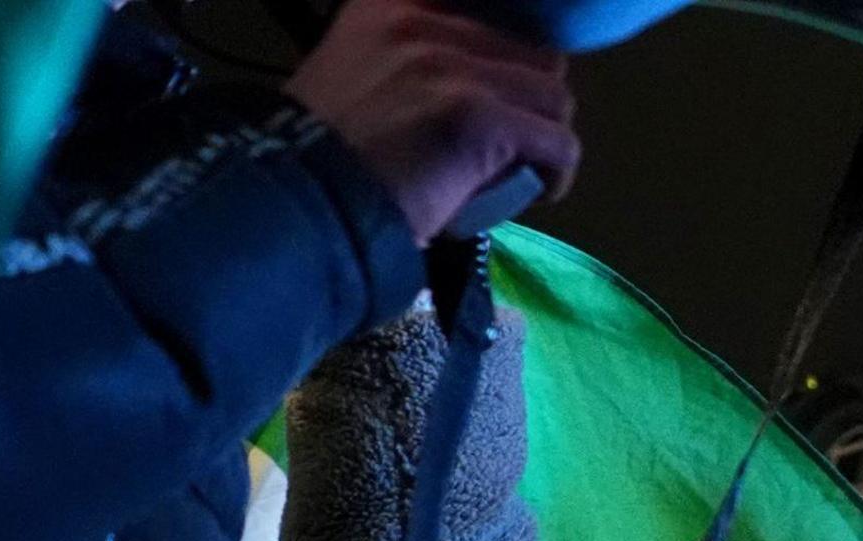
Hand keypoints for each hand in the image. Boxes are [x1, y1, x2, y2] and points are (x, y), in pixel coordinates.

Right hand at [286, 0, 583, 246]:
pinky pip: (558, 144)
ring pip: (553, 97)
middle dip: (531, 99)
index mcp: (395, 4)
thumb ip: (409, 56)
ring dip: (545, 137)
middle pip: (534, 51)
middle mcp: (425, 21)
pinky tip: (532, 193)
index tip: (504, 92)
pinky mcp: (482, 118)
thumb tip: (477, 74)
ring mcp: (455, 67)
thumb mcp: (354, 69)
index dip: (509, 55)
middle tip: (513, 139)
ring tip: (519, 168)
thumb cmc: (326, 153)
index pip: (490, 11)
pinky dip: (555, 175)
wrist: (304, 199)